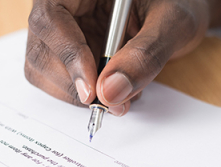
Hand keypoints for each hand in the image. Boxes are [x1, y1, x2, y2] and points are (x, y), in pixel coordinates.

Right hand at [25, 0, 220, 115]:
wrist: (179, 11)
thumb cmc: (178, 4)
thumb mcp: (173, 22)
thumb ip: (145, 54)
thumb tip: (111, 93)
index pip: (51, 18)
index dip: (68, 56)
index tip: (92, 91)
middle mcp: (64, 6)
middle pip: (40, 49)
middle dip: (73, 84)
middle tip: (111, 103)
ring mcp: (62, 31)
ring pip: (43, 69)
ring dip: (76, 94)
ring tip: (120, 95)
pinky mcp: (67, 53)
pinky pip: (59, 80)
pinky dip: (83, 96)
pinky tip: (112, 89)